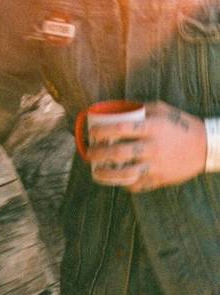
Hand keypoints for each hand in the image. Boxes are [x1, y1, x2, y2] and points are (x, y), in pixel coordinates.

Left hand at [86, 102, 206, 192]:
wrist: (206, 146)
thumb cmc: (181, 125)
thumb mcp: (163, 110)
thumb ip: (140, 109)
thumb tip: (117, 110)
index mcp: (153, 128)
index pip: (121, 129)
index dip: (102, 131)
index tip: (92, 133)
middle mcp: (153, 147)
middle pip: (118, 153)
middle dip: (98, 154)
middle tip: (89, 153)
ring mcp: (156, 165)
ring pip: (124, 174)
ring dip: (106, 173)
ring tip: (96, 171)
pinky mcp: (160, 179)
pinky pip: (137, 185)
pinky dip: (124, 184)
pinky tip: (116, 180)